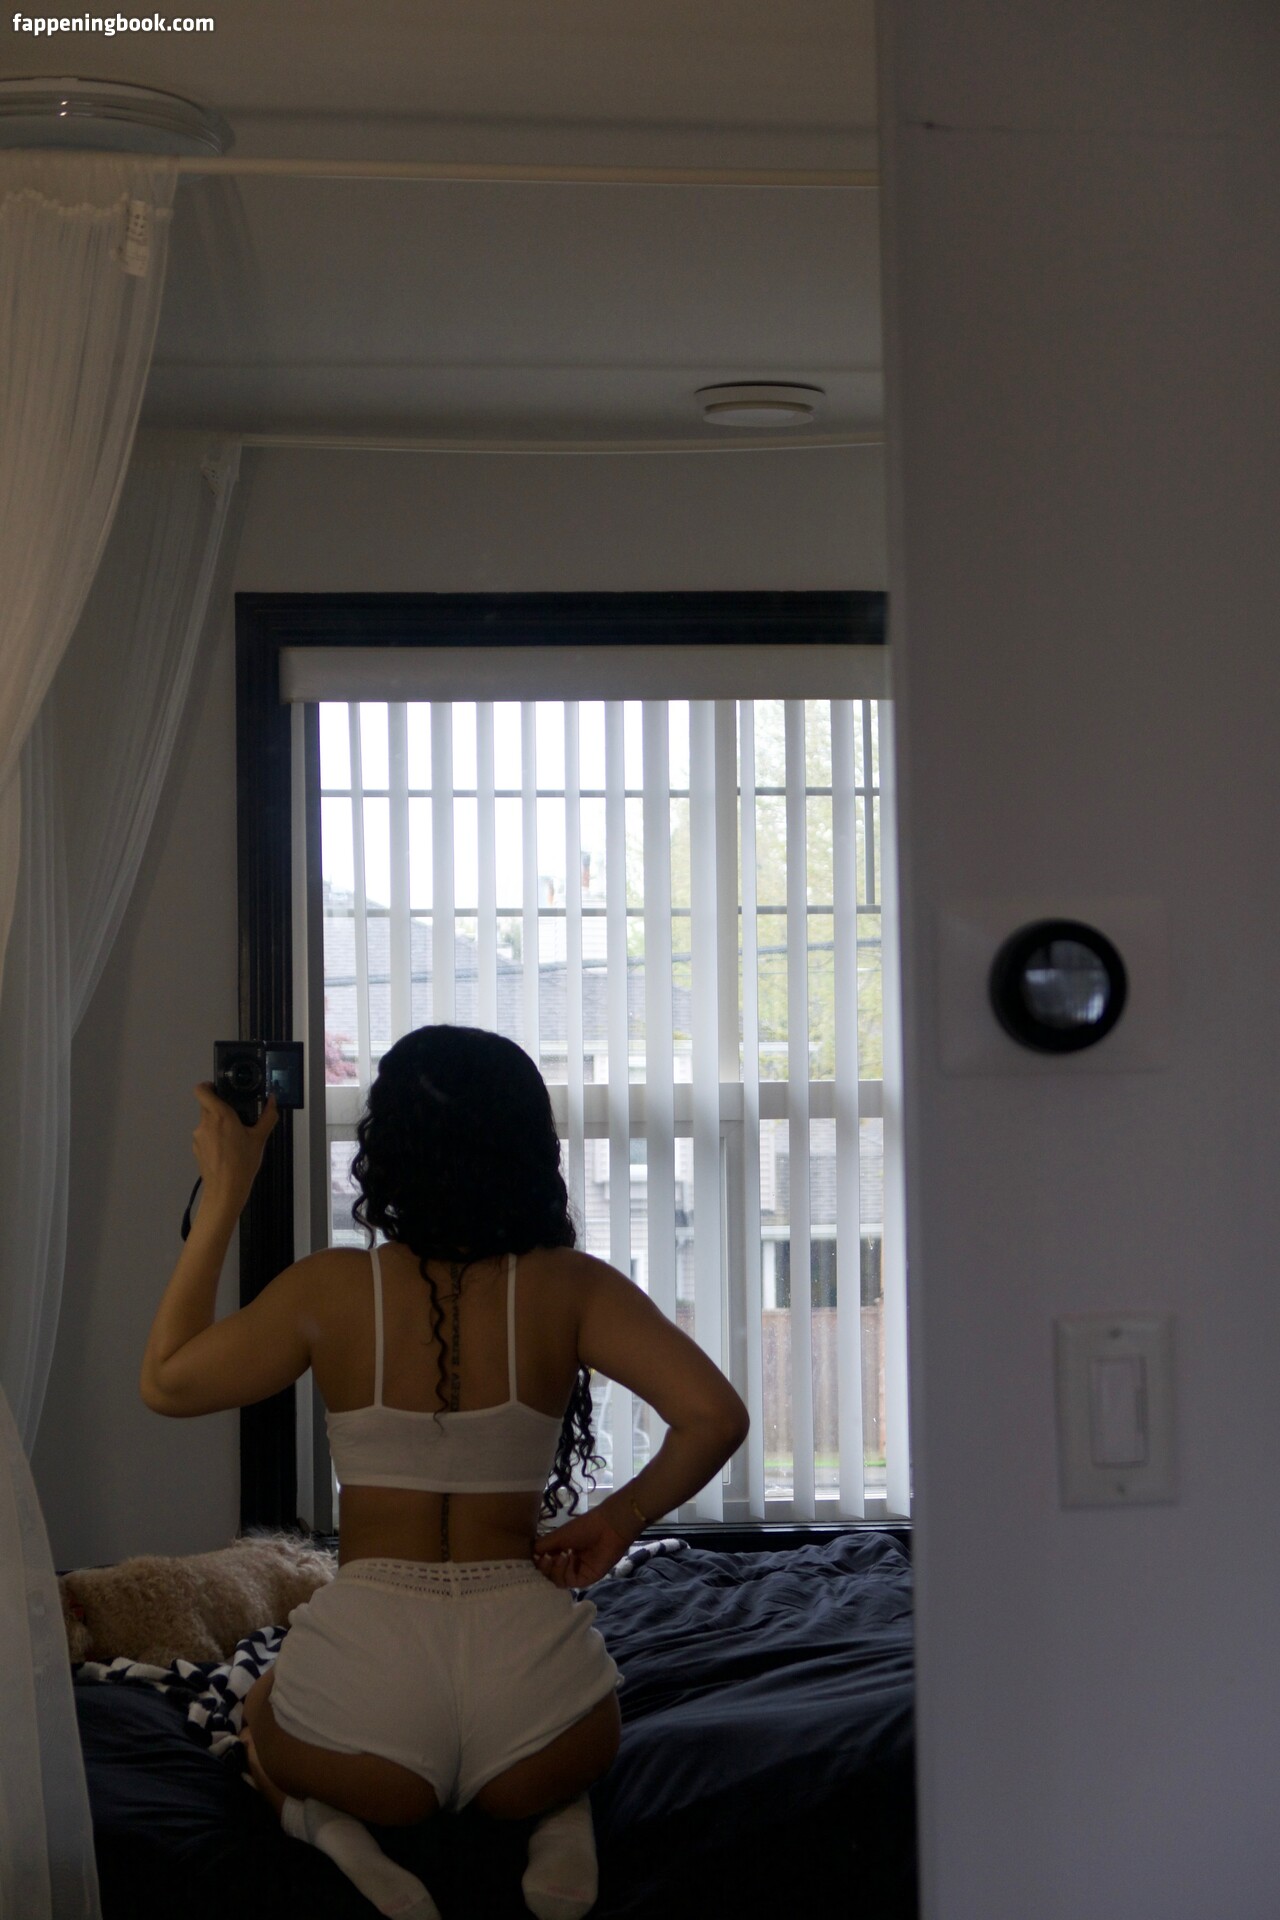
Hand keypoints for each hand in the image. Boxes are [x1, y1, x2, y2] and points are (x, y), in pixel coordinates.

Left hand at [191, 1083, 277, 1210]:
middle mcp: (205, 1123)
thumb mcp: (260, 1138)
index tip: (219, 1089)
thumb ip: (268, 1116)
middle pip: (206, 1105)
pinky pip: (205, 1136)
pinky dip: (213, 1138)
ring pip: (206, 1121)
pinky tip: (226, 1150)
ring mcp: (198, 1136)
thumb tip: (273, 1100)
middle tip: (236, 1116)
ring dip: (217, 1124)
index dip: (208, 1086)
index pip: (202, 1090)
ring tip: (234, 1138)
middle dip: (219, 1108)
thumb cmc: (243, 1162)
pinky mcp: (196, 1149)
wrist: (225, 1190)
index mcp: (220, 1115)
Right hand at [532, 1502, 635, 1588]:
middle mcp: (566, 1564)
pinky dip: (567, 1571)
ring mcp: (575, 1572)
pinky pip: (570, 1582)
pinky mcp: (585, 1579)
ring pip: (557, 1581)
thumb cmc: (583, 1527)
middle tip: (545, 1558)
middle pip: (548, 1575)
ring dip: (556, 1569)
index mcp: (559, 1552)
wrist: (607, 1528)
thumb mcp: (558, 1535)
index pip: (542, 1564)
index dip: (537, 1563)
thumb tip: (529, 1556)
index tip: (534, 1557)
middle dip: (544, 1568)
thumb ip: (542, 1546)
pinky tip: (571, 1559)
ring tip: (562, 1555)